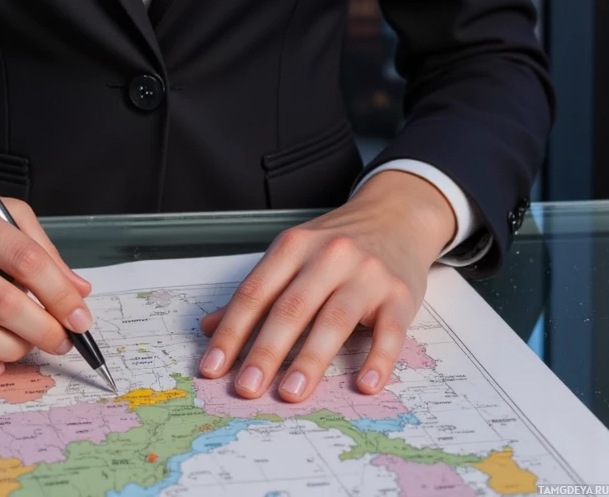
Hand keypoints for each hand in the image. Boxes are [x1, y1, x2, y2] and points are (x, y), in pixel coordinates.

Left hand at [197, 169, 456, 402]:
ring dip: (310, 359)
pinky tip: (365, 385)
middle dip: (265, 351)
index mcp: (294, 246)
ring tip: (290, 393)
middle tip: (246, 388)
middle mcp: (329, 256)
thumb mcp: (292, 254)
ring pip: (334, 319)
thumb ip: (257, 291)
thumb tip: (209, 327)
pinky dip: (378, 359)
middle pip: (291, 307)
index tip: (212, 367)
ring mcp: (366, 274)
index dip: (231, 331)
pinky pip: (390, 331)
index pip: (255, 292)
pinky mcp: (399, 295)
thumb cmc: (337, 243)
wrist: (395, 215)